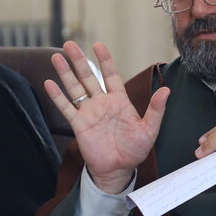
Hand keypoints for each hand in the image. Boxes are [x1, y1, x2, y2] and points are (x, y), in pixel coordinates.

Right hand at [45, 41, 169, 193]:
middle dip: (79, 61)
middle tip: (69, 44)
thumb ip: (156, 110)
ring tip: (56, 57)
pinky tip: (49, 83)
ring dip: (66, 73)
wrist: (118, 170)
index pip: (111, 75)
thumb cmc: (135, 150)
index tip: (98, 45)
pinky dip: (57, 96)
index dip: (105, 60)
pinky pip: (67, 108)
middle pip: (89, 77)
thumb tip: (166, 91)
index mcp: (120, 101)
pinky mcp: (79, 125)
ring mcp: (89, 113)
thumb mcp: (149, 130)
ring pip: (75, 88)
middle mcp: (102, 103)